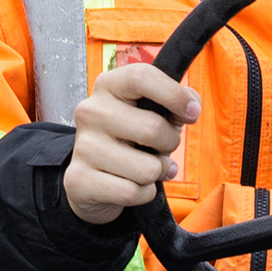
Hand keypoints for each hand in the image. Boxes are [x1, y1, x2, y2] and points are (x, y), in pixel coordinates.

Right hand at [64, 63, 201, 224]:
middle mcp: (90, 112)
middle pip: (152, 128)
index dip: (174, 95)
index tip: (192, 112)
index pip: (142, 77)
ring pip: (147, 168)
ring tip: (145, 168)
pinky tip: (132, 185)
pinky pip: (132, 191)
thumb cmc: (127, 139)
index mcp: (108, 86)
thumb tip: (191, 107)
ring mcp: (83, 146)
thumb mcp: (151, 113)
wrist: (90, 178)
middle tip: (161, 148)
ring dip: (156, 172)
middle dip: (169, 143)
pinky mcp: (80, 179)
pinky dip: (143, 193)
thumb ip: (174, 104)